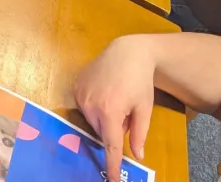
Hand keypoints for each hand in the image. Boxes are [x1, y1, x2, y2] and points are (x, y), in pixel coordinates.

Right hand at [75, 36, 154, 181]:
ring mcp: (80, 94)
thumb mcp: (144, 108)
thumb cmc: (139, 81)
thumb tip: (137, 155)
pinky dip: (94, 106)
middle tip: (126, 112)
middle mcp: (91, 105)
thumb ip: (139, 133)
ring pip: (92, 120)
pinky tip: (105, 92)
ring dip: (103, 118)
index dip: (112, 164)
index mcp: (111, 111)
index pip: (110, 145)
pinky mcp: (76, 86)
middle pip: (101, 131)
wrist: (126, 51)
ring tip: (115, 99)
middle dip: (113, 128)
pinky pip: (83, 106)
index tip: (112, 180)